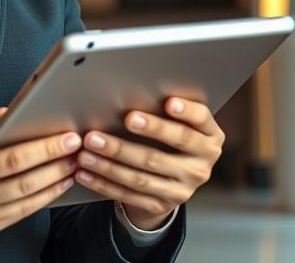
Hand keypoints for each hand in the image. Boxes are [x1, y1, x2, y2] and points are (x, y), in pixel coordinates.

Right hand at [0, 108, 80, 254]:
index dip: (43, 149)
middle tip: (77, 150)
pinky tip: (54, 187)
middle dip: (56, 165)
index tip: (65, 138)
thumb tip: (4, 113)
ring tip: (73, 168)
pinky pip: (19, 215)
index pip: (12, 160)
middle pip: (26, 182)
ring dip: (54, 184)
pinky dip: (40, 201)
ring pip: (27, 202)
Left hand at [74, 97, 223, 229]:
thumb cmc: (168, 137)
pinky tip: (85, 173)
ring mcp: (184, 188)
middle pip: (161, 153)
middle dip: (129, 141)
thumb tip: (126, 90)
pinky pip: (129, 194)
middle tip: (100, 132)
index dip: (187, 112)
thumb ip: (161, 109)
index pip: (201, 121)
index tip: (168, 102)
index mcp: (209, 137)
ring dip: (109, 164)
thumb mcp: (175, 123)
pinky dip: (104, 183)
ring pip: (141, 176)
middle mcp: (201, 164)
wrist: (172, 180)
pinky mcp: (163, 204)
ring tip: (87, 150)